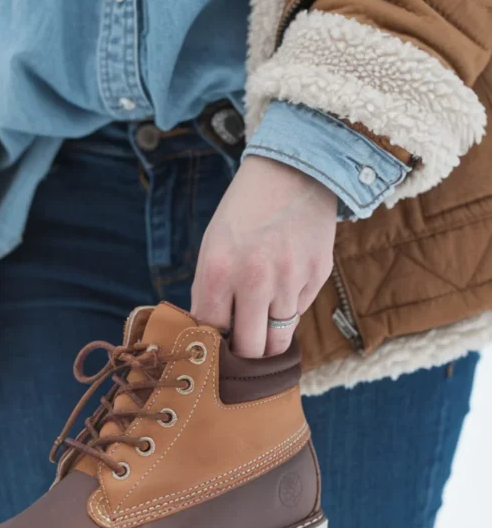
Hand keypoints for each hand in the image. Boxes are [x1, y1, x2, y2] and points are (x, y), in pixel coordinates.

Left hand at [191, 155, 336, 356]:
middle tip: (240, 348)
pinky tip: (284, 284)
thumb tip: (211, 338)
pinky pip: (299, 313)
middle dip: (244, 354)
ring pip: (280, 340)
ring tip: (261, 322)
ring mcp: (291, 279)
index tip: (214, 345)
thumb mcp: (213, 247)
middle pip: (250, 349)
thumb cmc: (244, 214)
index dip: (212, 343)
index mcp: (219, 269)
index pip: (212, 332)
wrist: (293, 173)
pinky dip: (288, 310)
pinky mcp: (317, 276)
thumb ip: (210, 293)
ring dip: (269, 337)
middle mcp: (255, 278)